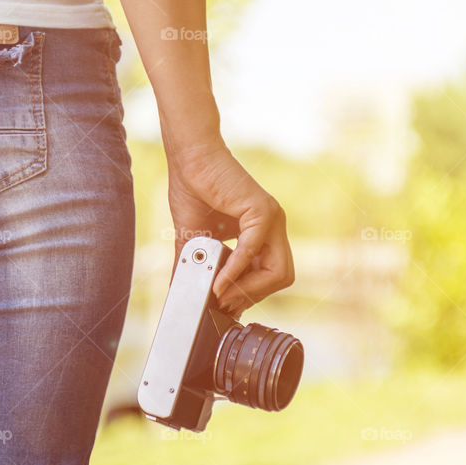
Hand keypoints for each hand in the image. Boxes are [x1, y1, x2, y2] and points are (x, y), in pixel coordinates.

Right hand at [165, 137, 294, 315]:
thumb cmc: (192, 191)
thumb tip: (184, 295)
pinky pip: (253, 250)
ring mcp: (272, 218)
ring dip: (248, 289)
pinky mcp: (262, 210)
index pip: (272, 276)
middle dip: (253, 295)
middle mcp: (273, 226)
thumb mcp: (196, 240)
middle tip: (224, 303)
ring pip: (278, 270)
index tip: (226, 305)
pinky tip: (218, 282)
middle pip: (282, 277)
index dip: (251, 294)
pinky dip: (235, 270)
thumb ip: (199, 267)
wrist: (188, 159)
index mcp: (263, 233)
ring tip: (220, 294)